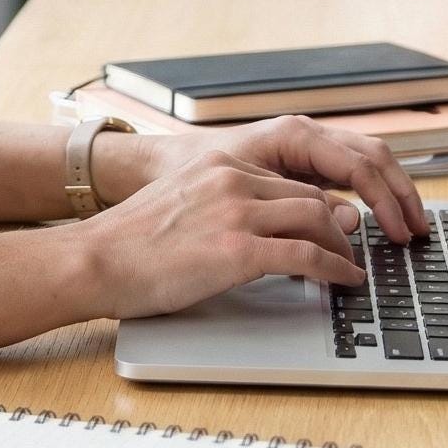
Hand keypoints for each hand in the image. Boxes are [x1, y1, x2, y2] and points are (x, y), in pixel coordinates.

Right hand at [81, 149, 369, 321]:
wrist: (96, 260)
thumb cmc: (129, 244)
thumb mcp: (179, 206)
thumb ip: (218, 206)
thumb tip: (253, 230)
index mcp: (217, 166)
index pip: (286, 181)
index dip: (316, 207)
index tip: (329, 226)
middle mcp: (231, 179)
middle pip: (309, 197)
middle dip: (337, 225)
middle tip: (350, 248)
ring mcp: (236, 213)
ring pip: (316, 220)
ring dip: (342, 248)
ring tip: (351, 267)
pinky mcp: (238, 250)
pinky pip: (306, 256)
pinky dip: (335, 269)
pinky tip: (345, 281)